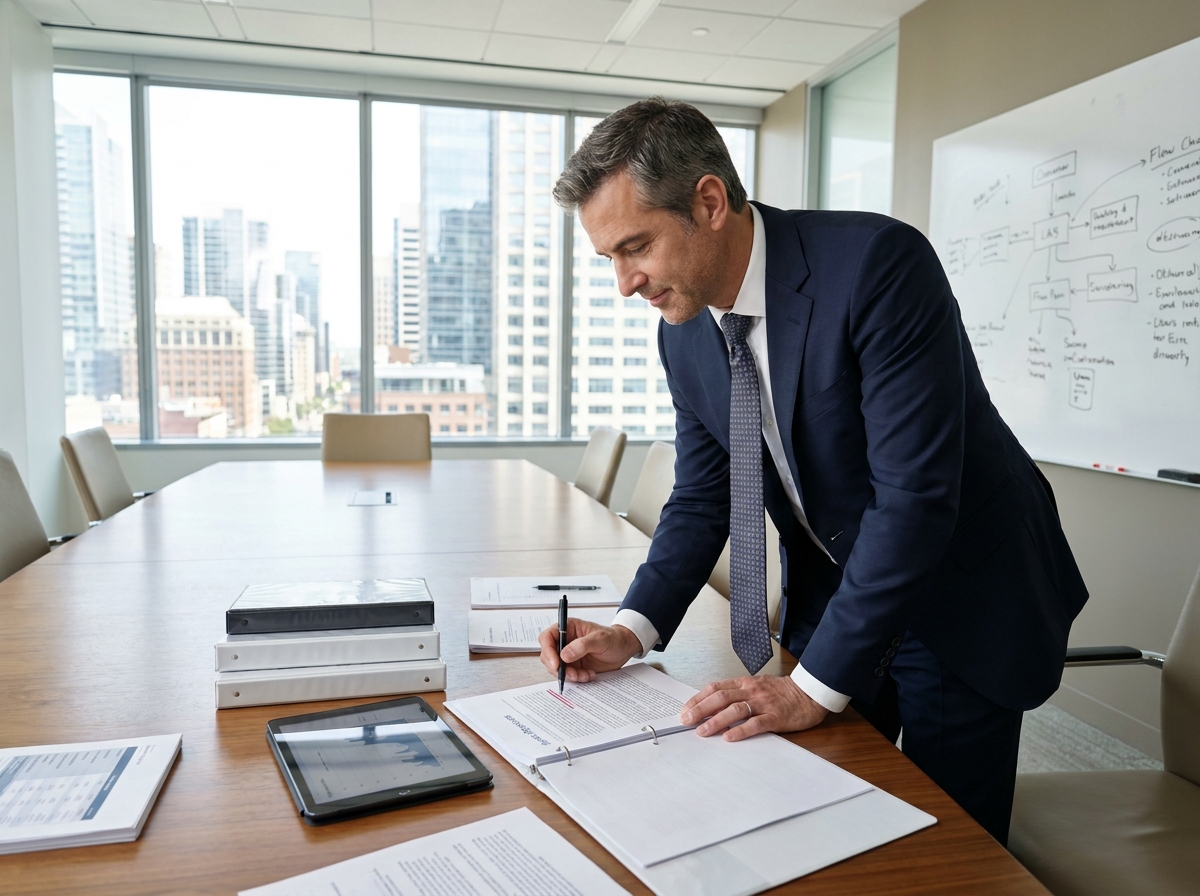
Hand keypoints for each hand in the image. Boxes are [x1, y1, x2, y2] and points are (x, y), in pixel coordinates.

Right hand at [538, 619, 641, 683]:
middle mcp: (565, 641)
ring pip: (556, 668)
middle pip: (548, 655)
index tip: (556, 664)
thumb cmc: (613, 638)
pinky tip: (589, 675)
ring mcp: (568, 655)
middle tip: (572, 674)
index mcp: (568, 628)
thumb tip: (564, 655)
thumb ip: (582, 645)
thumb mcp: (600, 639)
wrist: (623, 649)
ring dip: (568, 675)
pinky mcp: (574, 666)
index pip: (547, 637)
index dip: (548, 650)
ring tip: (584, 675)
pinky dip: (576, 678)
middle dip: (558, 667)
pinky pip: (567, 675)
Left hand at [680, 674, 828, 741]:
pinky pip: (756, 723)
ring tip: (702, 731)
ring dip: (716, 721)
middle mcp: (751, 691)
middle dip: (701, 709)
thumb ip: (737, 694)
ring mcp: (763, 703)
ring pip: (735, 709)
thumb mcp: (756, 687)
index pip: (716, 688)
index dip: (698, 698)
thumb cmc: (781, 692)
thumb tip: (712, 707)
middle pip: (721, 697)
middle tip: (686, 720)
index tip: (685, 709)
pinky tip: (729, 737)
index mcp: (744, 683)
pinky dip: (741, 730)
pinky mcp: (776, 717)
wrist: (809, 693)